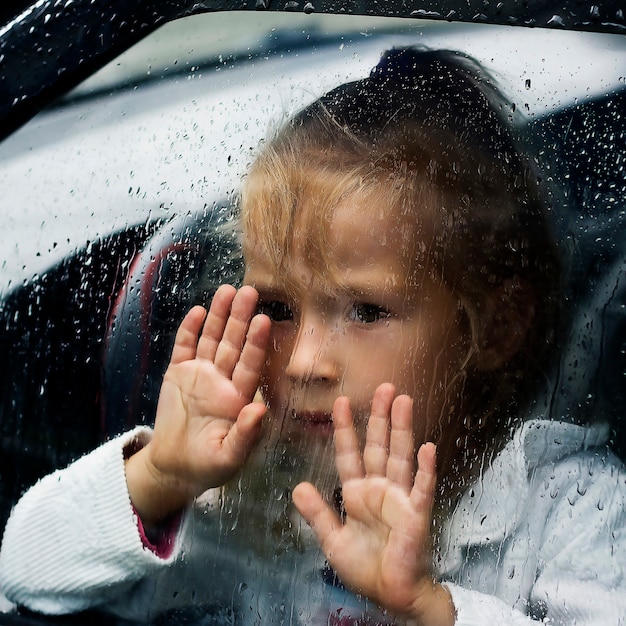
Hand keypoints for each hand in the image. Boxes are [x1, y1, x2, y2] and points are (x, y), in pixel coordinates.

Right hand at [126, 285, 270, 522]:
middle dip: (240, 318)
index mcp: (238, 398)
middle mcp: (222, 381)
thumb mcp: (228, 457)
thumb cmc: (207, 466)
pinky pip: (184, 348)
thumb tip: (260, 410)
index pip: (250, 365)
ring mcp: (199, 375)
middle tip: (249, 291)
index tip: (264, 320)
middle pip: (233, 344)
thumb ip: (245, 435)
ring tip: (226, 291)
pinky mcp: (177, 374)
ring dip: (218, 316)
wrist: (174, 467)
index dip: (256, 343)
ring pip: (211, 340)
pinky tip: (198, 312)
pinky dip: (190, 330)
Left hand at [292, 384, 454, 624]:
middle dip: (379, 416)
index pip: (349, 453)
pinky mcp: (416, 514)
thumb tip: (297, 486)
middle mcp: (379, 489)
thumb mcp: (332, 540)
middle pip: (378, 445)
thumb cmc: (365, 568)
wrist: (391, 596)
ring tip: (404, 400)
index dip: (345, 428)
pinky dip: (425, 468)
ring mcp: (399, 498)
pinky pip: (422, 487)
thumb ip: (317, 513)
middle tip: (384, 387)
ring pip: (399, 456)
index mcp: (357, 492)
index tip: (340, 402)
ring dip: (402, 429)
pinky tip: (427, 447)